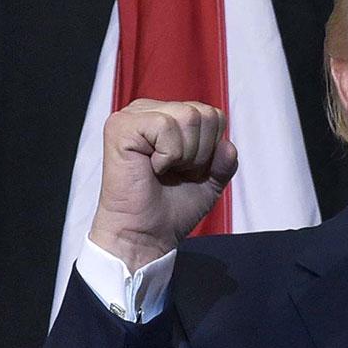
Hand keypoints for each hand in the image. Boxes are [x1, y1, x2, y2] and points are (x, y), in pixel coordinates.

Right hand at [88, 99, 237, 269]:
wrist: (145, 235)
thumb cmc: (168, 209)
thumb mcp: (209, 181)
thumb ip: (224, 160)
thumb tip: (226, 145)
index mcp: (167, 116)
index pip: (211, 114)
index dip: (210, 149)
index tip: (187, 171)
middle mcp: (148, 111)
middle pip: (203, 113)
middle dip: (200, 152)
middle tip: (175, 173)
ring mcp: (132, 117)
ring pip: (188, 117)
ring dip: (184, 155)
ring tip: (164, 171)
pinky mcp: (121, 127)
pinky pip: (165, 125)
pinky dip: (168, 155)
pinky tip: (152, 168)